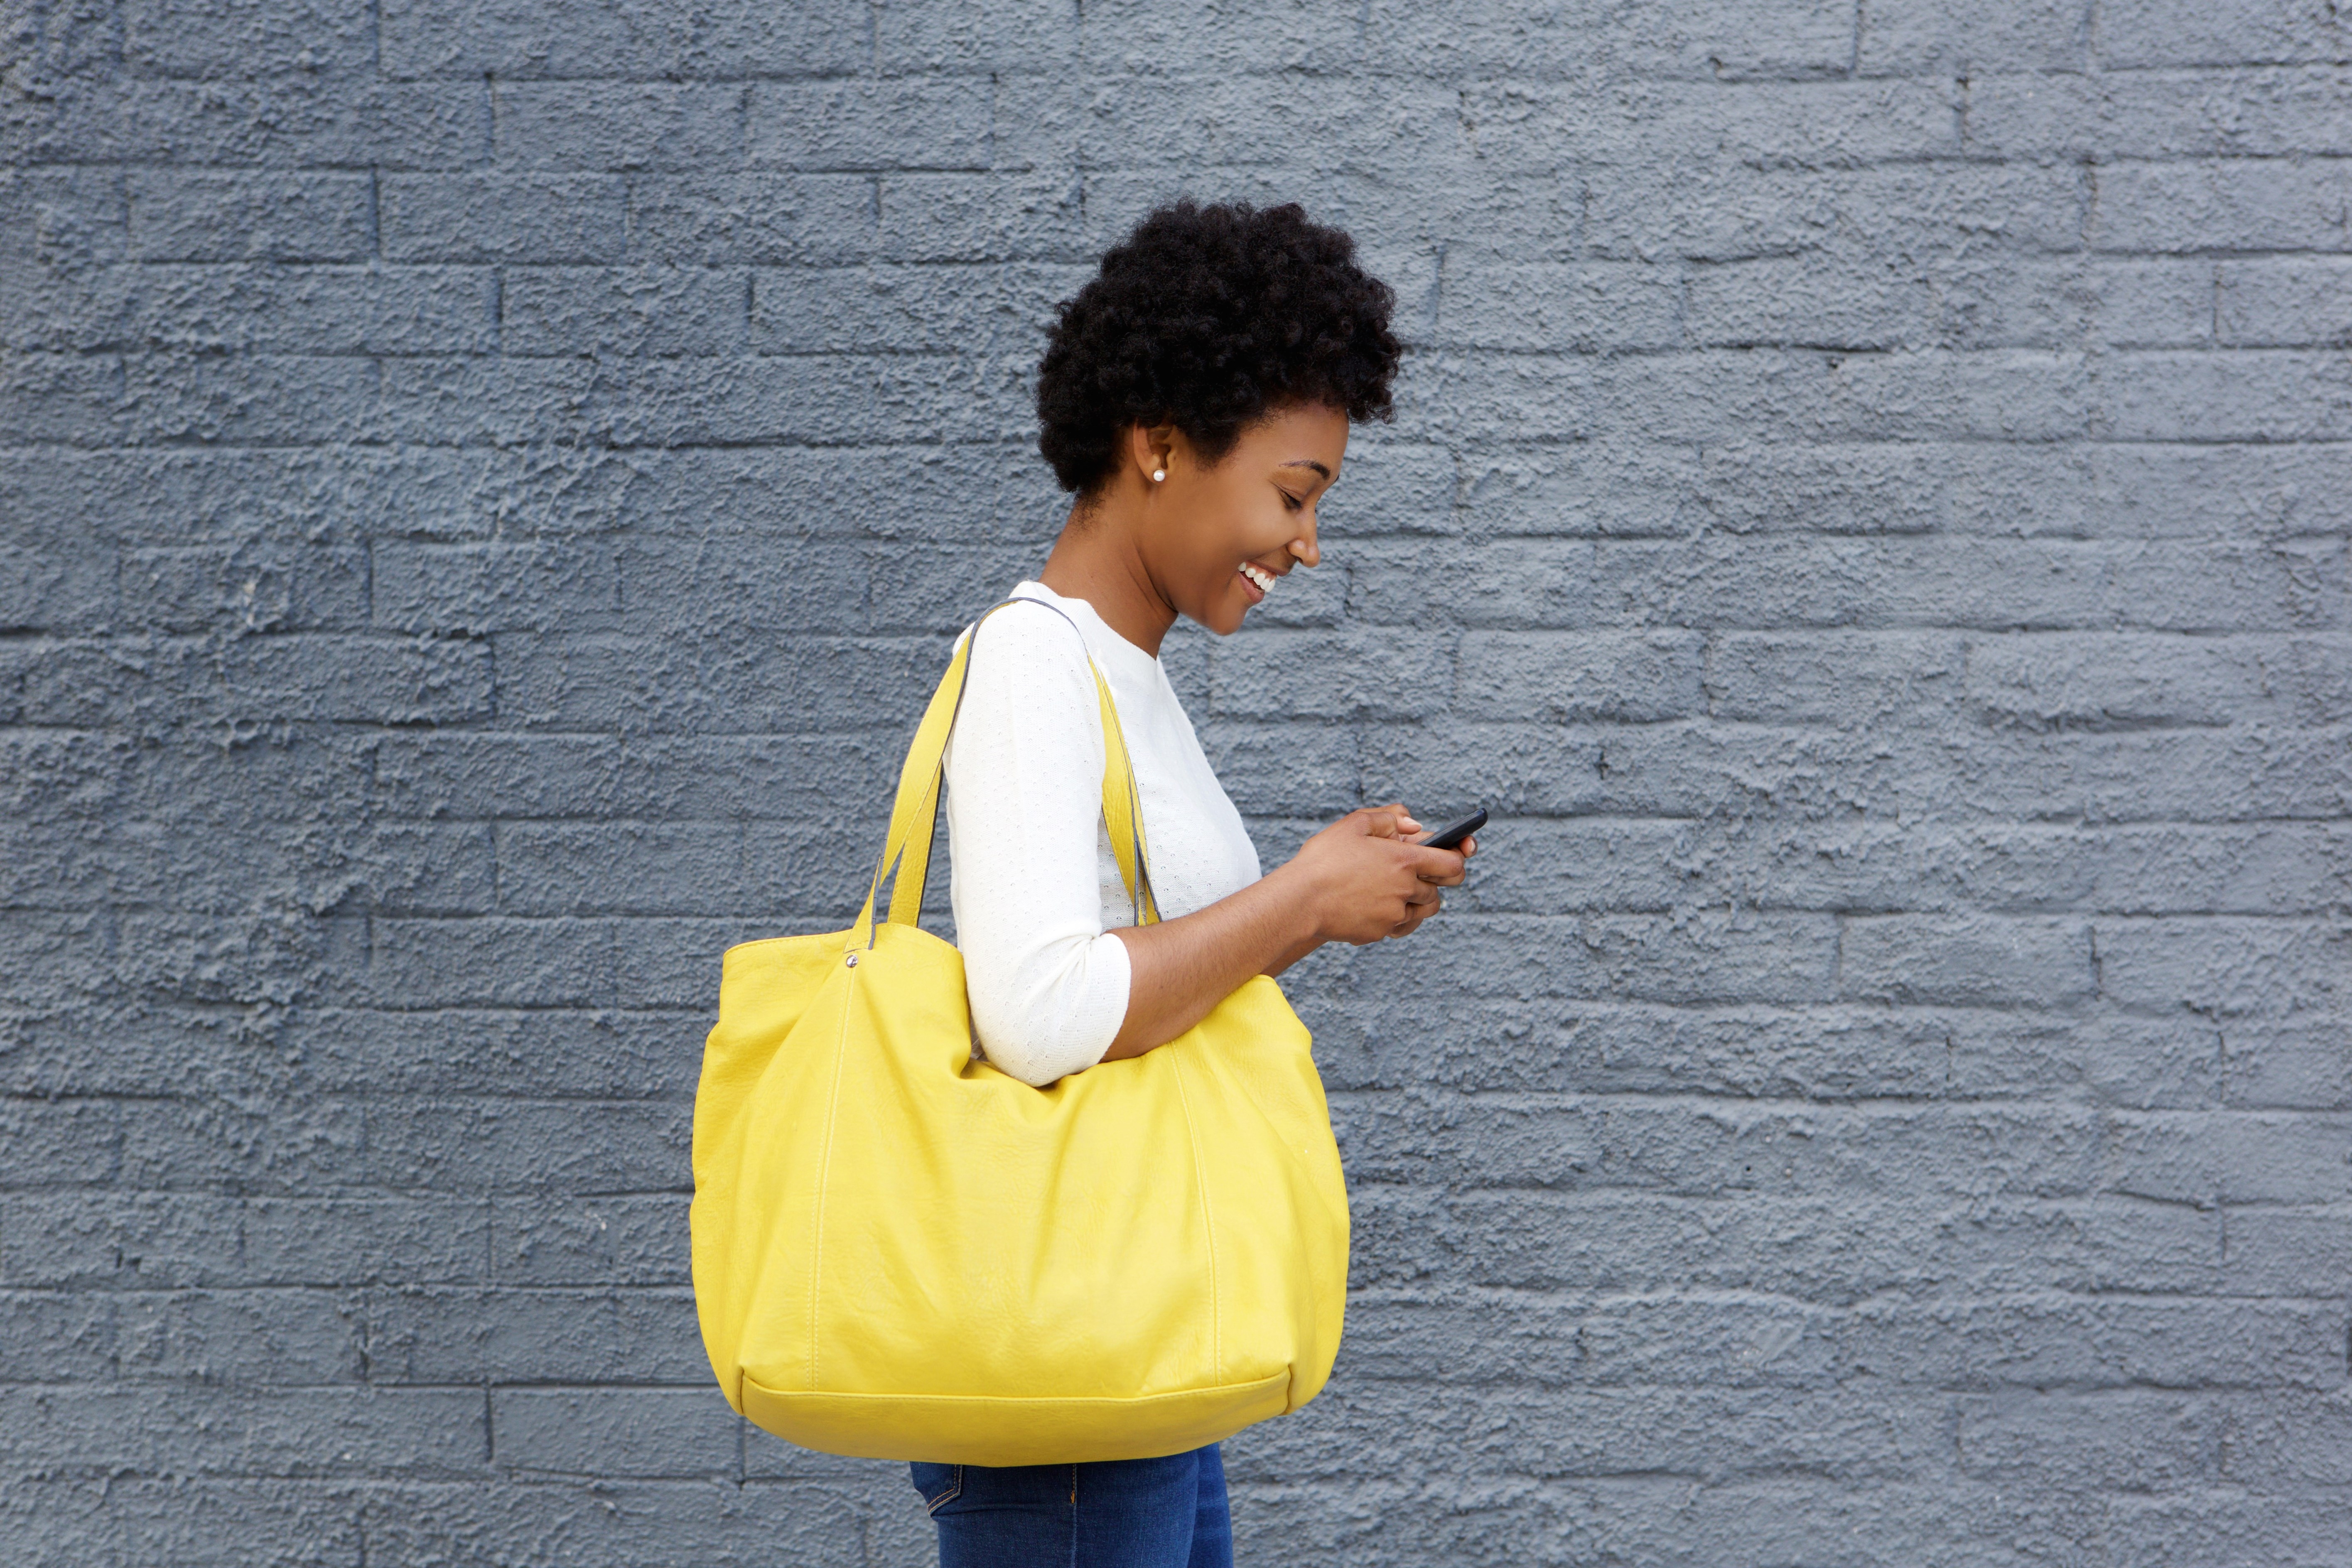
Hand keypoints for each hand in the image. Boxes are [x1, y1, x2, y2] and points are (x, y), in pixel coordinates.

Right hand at [1280, 803, 1469, 946]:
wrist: (1299, 901)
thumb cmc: (1323, 859)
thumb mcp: (1353, 824)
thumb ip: (1389, 818)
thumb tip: (1415, 825)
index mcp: (1404, 860)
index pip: (1453, 864)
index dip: (1457, 860)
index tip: (1453, 858)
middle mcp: (1404, 889)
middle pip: (1437, 891)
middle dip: (1429, 883)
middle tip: (1411, 875)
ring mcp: (1393, 914)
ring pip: (1421, 912)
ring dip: (1414, 902)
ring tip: (1391, 891)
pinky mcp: (1380, 932)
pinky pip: (1399, 928)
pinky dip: (1395, 919)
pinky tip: (1377, 908)